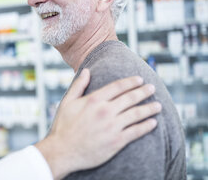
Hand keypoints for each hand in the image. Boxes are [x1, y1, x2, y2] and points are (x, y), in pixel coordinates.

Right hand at [35, 69, 160, 179]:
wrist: (63, 151)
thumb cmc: (63, 126)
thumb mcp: (67, 102)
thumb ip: (78, 85)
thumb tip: (87, 70)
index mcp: (94, 100)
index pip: (117, 87)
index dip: (130, 82)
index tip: (139, 79)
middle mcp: (105, 111)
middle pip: (130, 98)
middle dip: (143, 92)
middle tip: (152, 88)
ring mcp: (112, 126)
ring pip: (136, 114)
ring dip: (149, 108)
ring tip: (158, 105)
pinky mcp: (116, 141)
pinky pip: (135, 132)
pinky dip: (146, 126)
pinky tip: (153, 123)